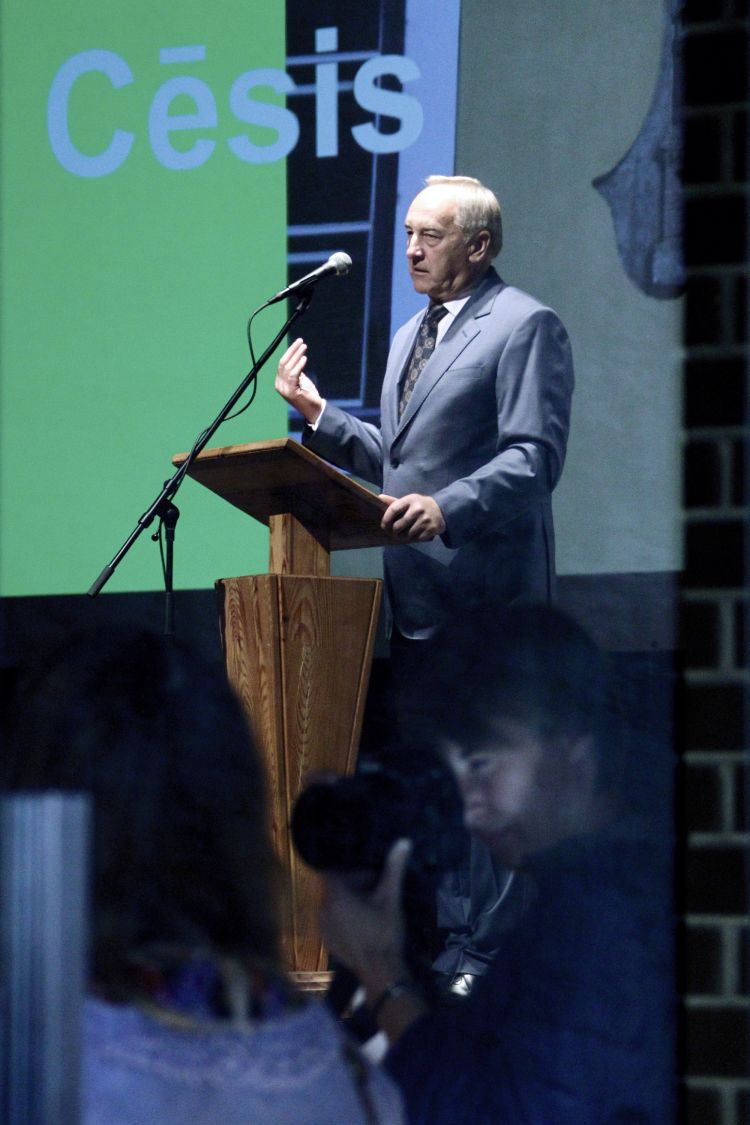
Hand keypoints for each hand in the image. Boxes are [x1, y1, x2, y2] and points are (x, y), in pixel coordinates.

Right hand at [275, 338, 322, 423]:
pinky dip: (299, 365)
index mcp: (280, 382)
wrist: (314, 411)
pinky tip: (304, 358)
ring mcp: (284, 389)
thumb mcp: (301, 381)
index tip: (298, 343)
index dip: (289, 352)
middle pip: (283, 363)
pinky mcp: (291, 392)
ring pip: (288, 368)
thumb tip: (297, 357)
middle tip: (300, 341)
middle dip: (292, 350)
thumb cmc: (308, 395)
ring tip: (304, 347)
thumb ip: (296, 371)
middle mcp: (279, 385)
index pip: (282, 363)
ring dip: (296, 355)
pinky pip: (293, 375)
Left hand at [320, 839, 411, 997]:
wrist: (381, 972)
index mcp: (335, 895)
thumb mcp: (390, 898)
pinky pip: (332, 919)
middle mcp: (322, 908)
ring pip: (333, 903)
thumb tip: (403, 841)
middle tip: (375, 887)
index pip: (332, 869)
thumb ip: (393, 868)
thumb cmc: (384, 932)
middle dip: (353, 884)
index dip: (349, 868)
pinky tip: (363, 922)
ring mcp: (322, 926)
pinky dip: (344, 916)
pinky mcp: (326, 940)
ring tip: (371, 905)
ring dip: (349, 901)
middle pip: (334, 886)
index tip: (366, 870)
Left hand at [379, 493, 445, 540]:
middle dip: (394, 532)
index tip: (384, 526)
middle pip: (398, 526)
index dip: (386, 519)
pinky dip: (414, 538)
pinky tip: (415, 534)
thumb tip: (379, 497)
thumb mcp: (409, 500)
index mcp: (410, 500)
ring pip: (407, 534)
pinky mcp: (431, 529)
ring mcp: (425, 520)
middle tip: (394, 532)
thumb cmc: (419, 505)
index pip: (393, 510)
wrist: (441, 509)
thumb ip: (394, 501)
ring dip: (404, 536)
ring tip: (405, 533)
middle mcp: (418, 509)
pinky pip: (416, 538)